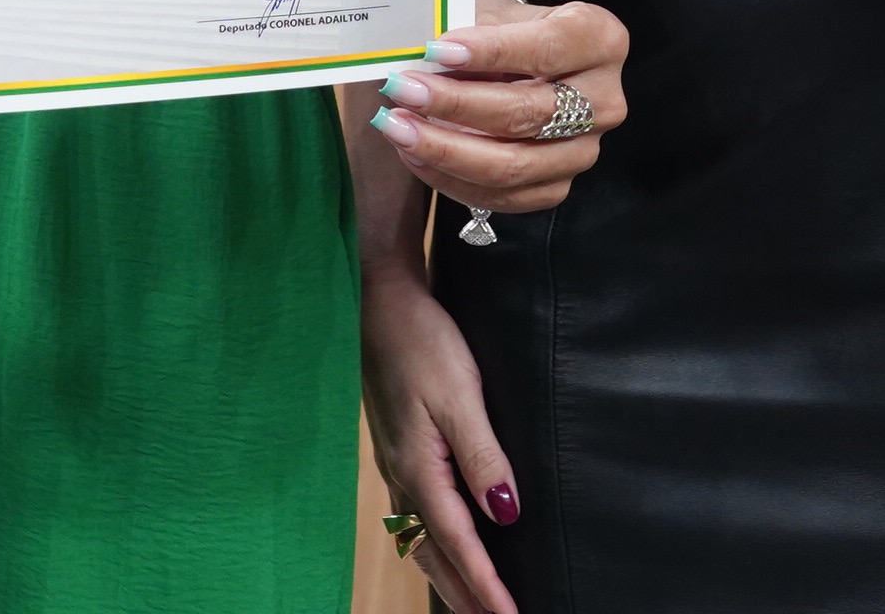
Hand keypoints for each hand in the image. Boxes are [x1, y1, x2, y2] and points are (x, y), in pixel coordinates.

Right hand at [362, 265, 525, 613]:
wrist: (379, 301)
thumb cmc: (421, 340)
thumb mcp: (460, 395)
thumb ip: (483, 457)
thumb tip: (505, 515)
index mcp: (419, 468)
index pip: (460, 544)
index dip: (487, 586)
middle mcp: (403, 475)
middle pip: (435, 555)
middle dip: (465, 595)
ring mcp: (397, 463)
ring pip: (423, 539)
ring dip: (449, 576)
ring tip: (475, 601)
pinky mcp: (399, 448)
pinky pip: (418, 515)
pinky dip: (437, 545)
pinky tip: (448, 543)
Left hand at [371, 0, 627, 216]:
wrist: (512, 51)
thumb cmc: (499, 24)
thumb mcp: (489, 10)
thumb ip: (464, 33)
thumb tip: (417, 66)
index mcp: (599, 39)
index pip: (546, 48)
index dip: (491, 52)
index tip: (436, 49)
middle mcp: (604, 99)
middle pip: (527, 112)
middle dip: (456, 104)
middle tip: (400, 89)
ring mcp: (584, 150)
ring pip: (513, 165)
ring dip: (446, 150)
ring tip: (396, 126)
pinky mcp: (556, 186)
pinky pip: (502, 196)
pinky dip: (451, 178)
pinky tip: (414, 154)